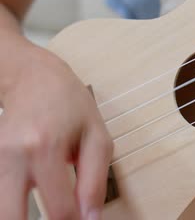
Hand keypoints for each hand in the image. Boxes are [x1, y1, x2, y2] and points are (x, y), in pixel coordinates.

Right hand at [0, 43, 112, 219]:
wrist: (33, 77)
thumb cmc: (70, 104)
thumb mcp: (97, 136)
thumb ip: (95, 179)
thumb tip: (91, 218)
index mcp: (45, 147)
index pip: (60, 209)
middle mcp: (12, 155)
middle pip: (12, 218)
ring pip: (2, 211)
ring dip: (21, 217)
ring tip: (48, 210)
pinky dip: (13, 205)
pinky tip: (28, 200)